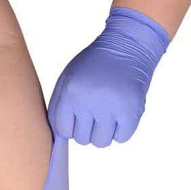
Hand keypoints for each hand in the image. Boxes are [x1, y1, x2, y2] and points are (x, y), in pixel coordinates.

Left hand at [48, 7, 169, 147]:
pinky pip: (121, 139)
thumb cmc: (94, 66)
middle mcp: (89, 100)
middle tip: (96, 110)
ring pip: (101, 143)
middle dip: (88, 129)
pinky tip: (121, 113)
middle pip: (82, 140)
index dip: (71, 128)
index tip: (78, 116)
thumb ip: (59, 106)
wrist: (128, 46)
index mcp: (70, 92)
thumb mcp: (68, 78)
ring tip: (109, 113)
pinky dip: (122, 130)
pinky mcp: (131, 111)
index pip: (64, 131)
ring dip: (105, 132)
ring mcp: (111, 107)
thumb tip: (59, 138)